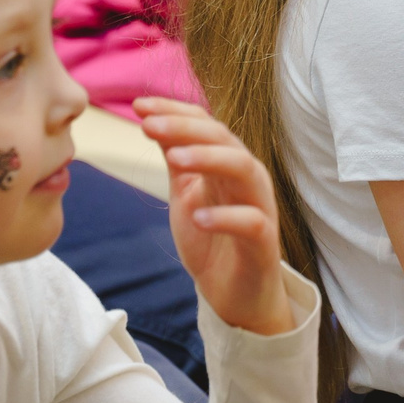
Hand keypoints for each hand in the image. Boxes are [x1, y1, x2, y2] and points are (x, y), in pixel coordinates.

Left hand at [137, 102, 296, 336]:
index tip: (139, 106)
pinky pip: (252, 221)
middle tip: (150, 126)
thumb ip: (178, 159)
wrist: (237, 295)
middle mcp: (248, 179)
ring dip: (210, 159)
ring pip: (245, 169)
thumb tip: (152, 120)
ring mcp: (259, 208)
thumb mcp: (187, 193)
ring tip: (175, 159)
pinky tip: (199, 217)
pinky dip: (226, 216)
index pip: (206, 125)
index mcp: (228, 164)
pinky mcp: (264, 242)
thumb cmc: (213, 241)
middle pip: (224, 140)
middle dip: (186, 129)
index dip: (174, 112)